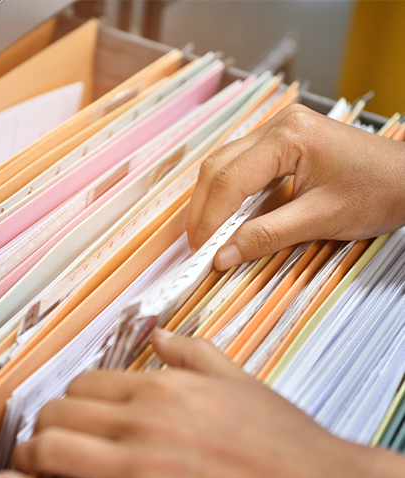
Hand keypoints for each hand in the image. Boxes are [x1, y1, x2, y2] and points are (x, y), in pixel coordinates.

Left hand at [0, 330, 404, 477]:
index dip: (71, 396)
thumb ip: (190, 351)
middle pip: (60, 417)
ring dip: (27, 461)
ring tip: (23, 466)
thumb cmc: (279, 441)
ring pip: (52, 457)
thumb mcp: (235, 379)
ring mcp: (140, 475)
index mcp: (163, 391)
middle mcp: (145, 428)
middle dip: (43, 426)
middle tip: (42, 435)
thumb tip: (159, 334)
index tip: (71, 407)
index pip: (85, 384)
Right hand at [186, 104, 404, 269]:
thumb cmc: (379, 190)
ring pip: (223, 166)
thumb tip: (225, 254)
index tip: (202, 249)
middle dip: (203, 209)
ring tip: (208, 235)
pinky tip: (227, 218)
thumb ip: (267, 236)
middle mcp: (277, 125)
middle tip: (198, 245)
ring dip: (211, 202)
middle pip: (218, 167)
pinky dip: (229, 197)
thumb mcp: (321, 219)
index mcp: (288, 135)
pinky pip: (241, 168)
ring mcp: (277, 132)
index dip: (210, 218)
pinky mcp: (280, 145)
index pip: (231, 179)